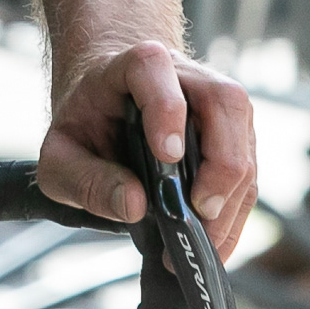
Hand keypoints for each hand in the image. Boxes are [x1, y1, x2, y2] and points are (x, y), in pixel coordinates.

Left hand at [37, 41, 256, 260]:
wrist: (109, 102)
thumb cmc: (86, 124)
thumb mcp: (60, 156)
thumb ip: (84, 179)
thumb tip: (133, 204)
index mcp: (133, 66)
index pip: (154, 67)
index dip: (166, 106)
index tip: (167, 154)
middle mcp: (185, 76)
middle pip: (222, 101)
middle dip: (220, 163)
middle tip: (198, 212)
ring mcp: (215, 106)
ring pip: (244, 140)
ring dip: (231, 197)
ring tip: (201, 242)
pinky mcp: (235, 137)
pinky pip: (249, 173)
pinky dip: (235, 212)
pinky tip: (214, 243)